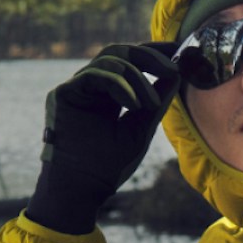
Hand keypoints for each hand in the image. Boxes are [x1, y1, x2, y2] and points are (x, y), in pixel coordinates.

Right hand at [23, 42, 177, 233]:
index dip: (154, 53)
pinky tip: (134, 105)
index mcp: (107, 93)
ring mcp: (75, 88)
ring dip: (137, 78)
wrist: (83, 190)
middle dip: (150, 57)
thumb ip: (156, 101)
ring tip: (150, 105)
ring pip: (109, 59)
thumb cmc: (108, 166)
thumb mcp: (141, 128)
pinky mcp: (63, 94)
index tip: (179, 52)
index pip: (130, 61)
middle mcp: (90, 87)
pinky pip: (95, 75)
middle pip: (120, 52)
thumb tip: (176, 74)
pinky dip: (119, 85)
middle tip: (173, 68)